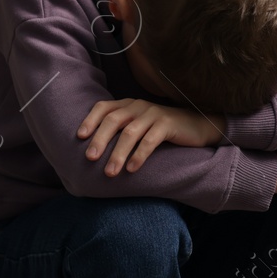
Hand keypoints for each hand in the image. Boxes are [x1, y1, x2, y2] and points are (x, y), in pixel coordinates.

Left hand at [77, 98, 225, 175]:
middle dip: (100, 140)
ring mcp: (154, 114)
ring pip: (130, 133)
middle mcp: (139, 106)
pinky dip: (139, 155)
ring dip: (118, 154)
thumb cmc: (163, 130)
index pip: (104, 107)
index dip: (90, 120)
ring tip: (110, 172)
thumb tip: (96, 151)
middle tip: (90, 158)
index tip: (79, 137)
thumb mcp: (140, 126)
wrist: (197, 126)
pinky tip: (132, 169)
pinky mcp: (168, 125)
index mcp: (128, 105)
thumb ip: (122, 131)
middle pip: (113, 120)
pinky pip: (150, 140)